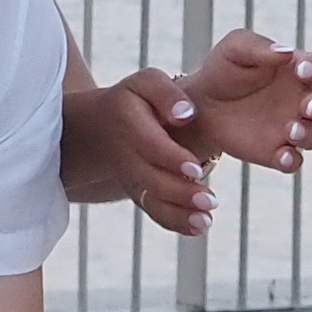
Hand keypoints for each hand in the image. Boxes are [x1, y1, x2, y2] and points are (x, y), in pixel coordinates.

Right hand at [68, 71, 216, 231]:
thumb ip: (166, 93)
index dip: (171, 158)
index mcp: (128, 124)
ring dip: (178, 214)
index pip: (150, 144)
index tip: (195, 168)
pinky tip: (199, 228)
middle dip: (180, 193)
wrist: (101, 128)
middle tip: (210, 200)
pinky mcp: (138, 194)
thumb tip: (186, 114)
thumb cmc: (136, 100)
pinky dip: (175, 222)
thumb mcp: (146, 83)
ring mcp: (130, 179)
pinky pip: (154, 212)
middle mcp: (125, 157)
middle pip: (151, 179)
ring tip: (205, 221)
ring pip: (151, 201)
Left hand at [173, 30, 311, 172]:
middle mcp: (299, 100)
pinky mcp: (275, 152)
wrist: (199, 105)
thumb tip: (286, 53)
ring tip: (291, 131)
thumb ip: (260, 47)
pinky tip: (282, 156)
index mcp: (296, 70)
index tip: (301, 70)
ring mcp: (290, 128)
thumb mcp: (235, 48)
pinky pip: (293, 161)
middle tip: (307, 106)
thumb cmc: (222, 69)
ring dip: (309, 134)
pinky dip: (292, 161)